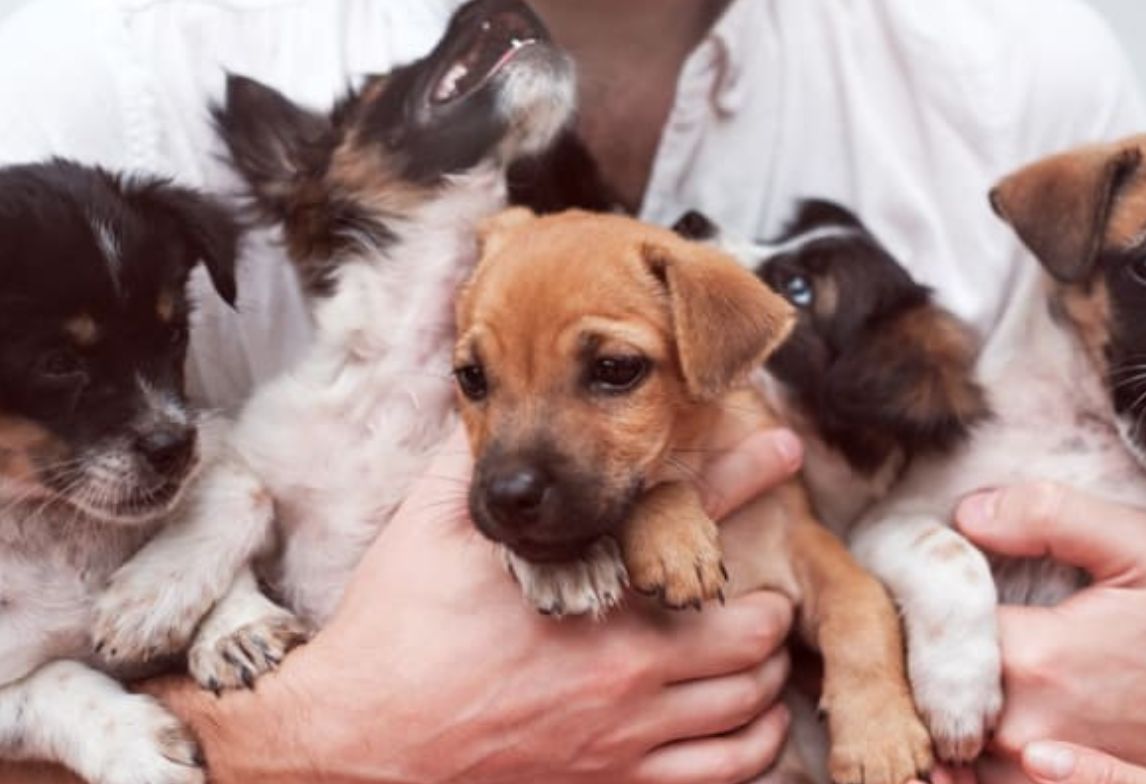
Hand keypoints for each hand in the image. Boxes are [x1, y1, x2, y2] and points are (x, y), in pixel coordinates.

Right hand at [156, 425, 803, 783]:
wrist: (358, 743)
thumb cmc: (394, 636)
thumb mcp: (427, 532)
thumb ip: (470, 463)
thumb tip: (488, 402)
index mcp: (588, 594)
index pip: (692, 515)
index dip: (748, 470)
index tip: (783, 448)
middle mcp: (625, 668)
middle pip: (753, 624)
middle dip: (764, 593)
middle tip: (754, 580)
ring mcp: (628, 736)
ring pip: (752, 701)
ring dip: (766, 666)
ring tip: (754, 646)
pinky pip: (727, 773)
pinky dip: (755, 743)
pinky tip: (745, 719)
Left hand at [954, 482, 1145, 775]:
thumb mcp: (1142, 551)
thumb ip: (1053, 517)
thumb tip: (969, 515)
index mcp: (1032, 659)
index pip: (931, 620)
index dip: (925, 592)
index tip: (925, 576)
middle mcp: (1016, 724)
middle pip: (926, 674)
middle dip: (923, 639)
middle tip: (926, 611)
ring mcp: (1023, 767)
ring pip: (940, 720)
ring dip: (934, 685)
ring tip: (945, 651)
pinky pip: (965, 763)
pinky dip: (956, 728)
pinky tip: (963, 695)